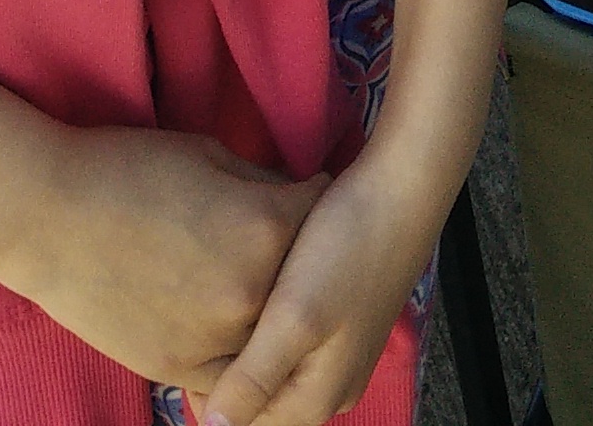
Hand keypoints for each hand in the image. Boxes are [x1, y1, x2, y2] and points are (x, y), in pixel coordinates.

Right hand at [0, 123, 322, 388]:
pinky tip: (232, 330)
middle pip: (303, 284)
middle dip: (302, 261)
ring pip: (271, 341)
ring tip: (266, 292)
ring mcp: (214, 338)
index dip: (316, 199)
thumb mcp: (208, 154)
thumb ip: (261, 184)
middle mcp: (251, 291)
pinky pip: (229, 375)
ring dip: (273, 317)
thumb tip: (294, 196)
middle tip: (296, 246)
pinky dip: (237, 355)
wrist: (47, 215)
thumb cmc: (127, 169)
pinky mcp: (176, 368)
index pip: (319, 215)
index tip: (309, 194)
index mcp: (265, 226)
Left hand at [204, 148, 446, 425]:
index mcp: (319, 400)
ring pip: (275, 370)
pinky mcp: (341, 322)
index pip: (247, 425)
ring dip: (247, 345)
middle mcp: (332, 389)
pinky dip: (268, 324)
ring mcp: (340, 356)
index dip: (211, 392)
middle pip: (262, 401)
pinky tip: (257, 288)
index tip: (192, 341)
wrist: (400, 189)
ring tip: (224, 300)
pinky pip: (292, 342)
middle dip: (230, 368)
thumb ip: (254, 379)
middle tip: (205, 315)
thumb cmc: (346, 249)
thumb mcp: (294, 316)